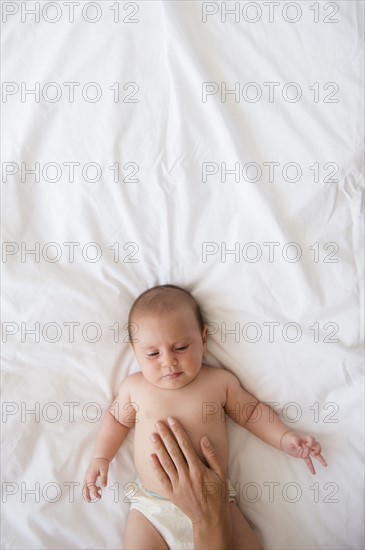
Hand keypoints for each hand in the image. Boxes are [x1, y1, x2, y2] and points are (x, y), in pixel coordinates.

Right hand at [83, 457, 109, 501]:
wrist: (99, 457)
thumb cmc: (102, 463)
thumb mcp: (105, 470)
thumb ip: (104, 478)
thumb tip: (104, 486)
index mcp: (91, 476)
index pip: (91, 487)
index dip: (94, 493)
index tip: (99, 497)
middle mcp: (87, 476)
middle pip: (85, 488)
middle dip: (87, 495)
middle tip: (90, 501)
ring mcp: (86, 476)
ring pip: (85, 486)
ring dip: (88, 492)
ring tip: (94, 496)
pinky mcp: (88, 476)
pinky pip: (87, 483)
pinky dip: (90, 487)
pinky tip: (97, 488)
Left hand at [149, 417, 231, 537]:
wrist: (210, 518)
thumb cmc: (218, 494)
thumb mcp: (221, 474)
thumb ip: (212, 455)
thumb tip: (203, 439)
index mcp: (198, 469)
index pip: (185, 445)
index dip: (178, 431)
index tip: (172, 420)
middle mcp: (186, 475)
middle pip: (173, 451)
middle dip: (165, 435)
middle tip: (158, 423)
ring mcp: (178, 485)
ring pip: (165, 462)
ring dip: (158, 448)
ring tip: (152, 435)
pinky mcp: (172, 493)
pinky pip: (162, 478)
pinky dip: (156, 467)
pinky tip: (151, 456)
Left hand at [280, 431, 326, 473]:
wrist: (285, 441)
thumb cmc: (289, 438)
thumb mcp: (291, 438)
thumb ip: (296, 441)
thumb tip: (300, 447)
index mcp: (305, 439)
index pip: (311, 439)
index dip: (311, 443)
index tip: (307, 446)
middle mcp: (307, 444)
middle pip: (316, 445)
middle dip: (317, 450)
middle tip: (314, 453)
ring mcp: (306, 450)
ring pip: (315, 454)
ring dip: (320, 459)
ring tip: (325, 464)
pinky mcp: (304, 455)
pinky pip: (309, 461)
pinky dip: (311, 467)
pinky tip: (313, 472)